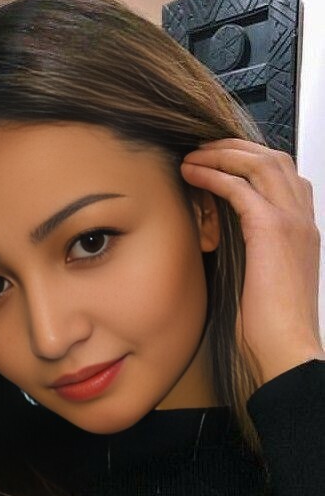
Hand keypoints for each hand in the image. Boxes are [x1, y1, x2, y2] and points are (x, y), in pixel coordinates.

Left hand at [181, 138, 324, 384]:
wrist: (287, 347)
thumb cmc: (272, 327)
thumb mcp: (262, 280)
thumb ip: (252, 252)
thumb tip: (220, 239)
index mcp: (303, 229)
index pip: (283, 175)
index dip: (250, 161)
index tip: (220, 161)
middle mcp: (302, 218)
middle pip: (272, 159)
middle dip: (235, 148)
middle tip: (203, 149)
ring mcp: (291, 220)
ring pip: (259, 163)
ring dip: (222, 155)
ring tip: (193, 156)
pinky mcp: (272, 230)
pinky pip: (240, 187)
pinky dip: (214, 174)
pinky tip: (193, 173)